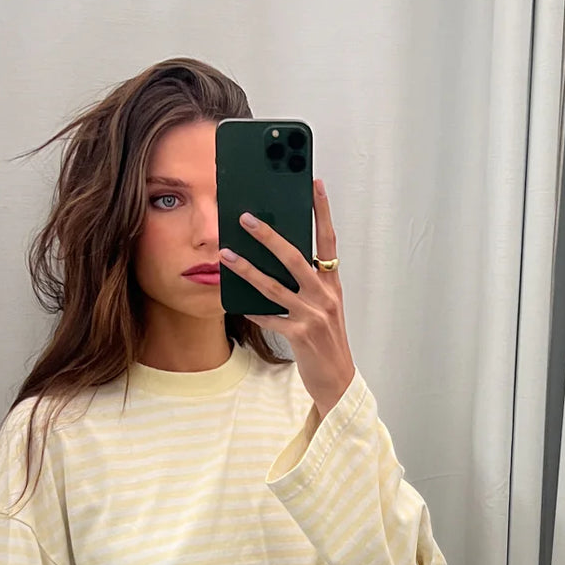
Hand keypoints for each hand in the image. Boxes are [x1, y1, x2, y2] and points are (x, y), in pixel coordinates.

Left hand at [219, 177, 356, 418]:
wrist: (337, 380)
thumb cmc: (327, 341)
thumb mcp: (324, 307)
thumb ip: (308, 283)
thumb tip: (280, 258)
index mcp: (333, 284)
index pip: (328, 240)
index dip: (322, 211)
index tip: (314, 184)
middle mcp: (325, 295)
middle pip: (295, 256)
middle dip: (269, 236)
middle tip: (246, 218)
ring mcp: (312, 315)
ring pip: (275, 285)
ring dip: (247, 269)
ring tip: (226, 255)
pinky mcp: (299, 335)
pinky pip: (269, 317)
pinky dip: (252, 309)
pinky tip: (234, 302)